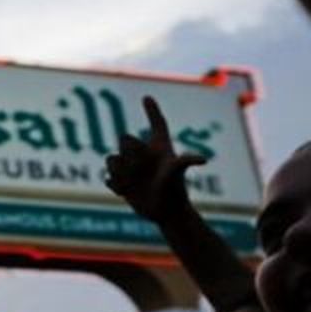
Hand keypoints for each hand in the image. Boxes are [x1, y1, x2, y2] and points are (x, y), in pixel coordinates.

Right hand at [104, 96, 206, 221]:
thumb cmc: (175, 191)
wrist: (167, 214)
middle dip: (128, 152)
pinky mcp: (123, 183)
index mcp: (160, 147)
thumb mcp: (177, 174)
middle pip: (124, 139)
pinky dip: (116, 185)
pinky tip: (127, 193)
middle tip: (141, 169)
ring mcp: (132, 168)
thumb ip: (183, 162)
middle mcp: (145, 154)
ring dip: (119, 171)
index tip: (147, 98)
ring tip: (133, 183)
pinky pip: (108, 178)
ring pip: (111, 159)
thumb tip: (202, 159)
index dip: (152, 110)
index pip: (158, 123)